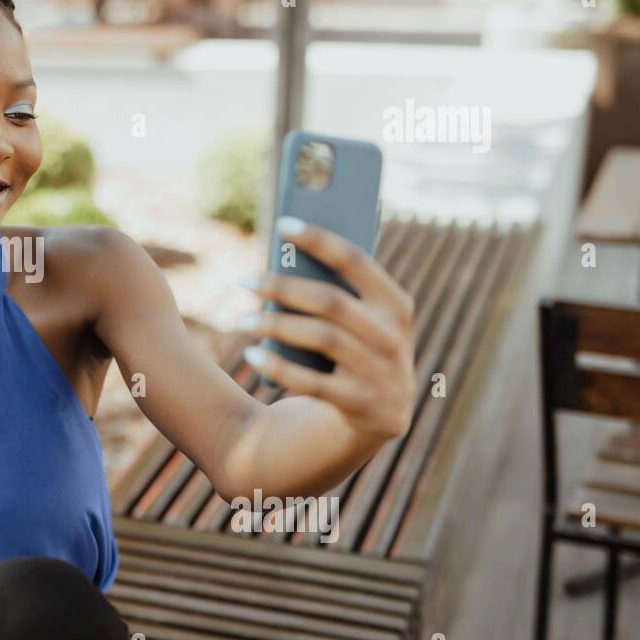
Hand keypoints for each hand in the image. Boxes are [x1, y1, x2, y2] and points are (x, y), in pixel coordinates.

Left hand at [238, 217, 415, 442]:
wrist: (380, 416)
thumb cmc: (357, 351)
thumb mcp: (362, 323)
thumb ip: (337, 295)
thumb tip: (283, 263)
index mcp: (396, 305)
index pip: (356, 261)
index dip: (319, 239)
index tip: (283, 223)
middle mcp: (393, 336)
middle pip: (331, 301)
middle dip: (283, 288)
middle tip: (245, 281)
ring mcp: (381, 372)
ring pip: (322, 338)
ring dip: (276, 326)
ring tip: (243, 321)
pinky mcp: (362, 404)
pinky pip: (314, 382)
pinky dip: (279, 367)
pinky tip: (252, 355)